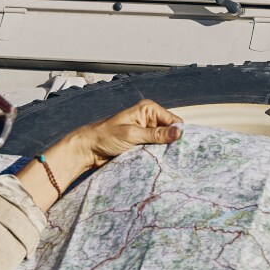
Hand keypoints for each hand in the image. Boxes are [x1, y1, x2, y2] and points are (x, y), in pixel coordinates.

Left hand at [62, 97, 181, 170]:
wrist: (88, 149)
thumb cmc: (105, 137)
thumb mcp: (132, 135)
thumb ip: (155, 134)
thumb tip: (179, 133)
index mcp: (148, 109)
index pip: (174, 120)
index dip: (178, 133)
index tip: (181, 148)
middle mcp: (149, 118)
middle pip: (171, 131)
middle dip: (172, 142)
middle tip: (174, 156)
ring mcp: (146, 130)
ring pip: (165, 141)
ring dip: (164, 149)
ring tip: (165, 159)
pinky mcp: (143, 142)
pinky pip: (157, 148)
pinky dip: (158, 153)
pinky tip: (159, 160)